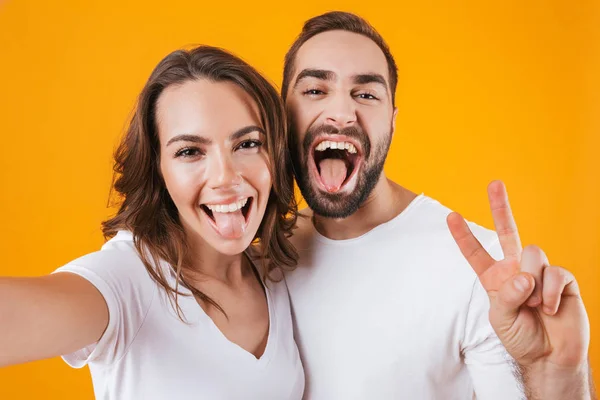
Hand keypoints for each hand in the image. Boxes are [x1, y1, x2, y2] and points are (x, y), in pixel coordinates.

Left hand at [447, 180, 589, 369]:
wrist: (549, 357)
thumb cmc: (521, 337)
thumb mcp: (502, 318)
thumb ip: (507, 296)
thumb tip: (525, 276)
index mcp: (495, 278)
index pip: (476, 253)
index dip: (464, 236)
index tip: (451, 216)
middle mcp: (516, 269)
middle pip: (507, 231)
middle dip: (501, 206)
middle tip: (494, 183)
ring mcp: (539, 271)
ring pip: (533, 254)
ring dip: (532, 283)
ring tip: (534, 307)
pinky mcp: (563, 278)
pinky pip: (554, 273)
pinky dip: (549, 293)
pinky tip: (550, 309)